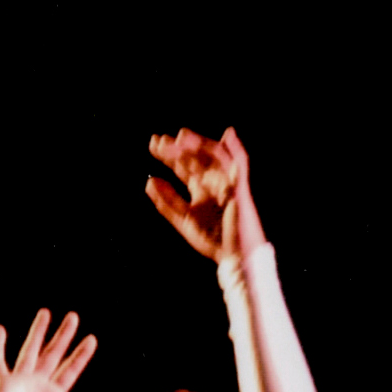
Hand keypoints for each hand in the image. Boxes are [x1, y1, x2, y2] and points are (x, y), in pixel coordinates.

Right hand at [0, 308, 104, 391]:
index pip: (71, 369)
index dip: (81, 355)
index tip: (92, 339)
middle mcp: (39, 383)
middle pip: (54, 353)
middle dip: (64, 335)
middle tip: (74, 317)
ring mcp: (22, 381)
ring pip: (31, 350)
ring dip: (38, 332)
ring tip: (45, 313)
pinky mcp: (5, 384)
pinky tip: (0, 330)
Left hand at [145, 126, 265, 262]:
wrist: (232, 256)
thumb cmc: (211, 239)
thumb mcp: (183, 219)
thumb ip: (167, 201)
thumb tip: (150, 181)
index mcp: (199, 188)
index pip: (182, 166)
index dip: (168, 155)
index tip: (153, 145)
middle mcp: (212, 181)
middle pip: (196, 158)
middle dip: (179, 147)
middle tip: (161, 140)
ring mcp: (226, 182)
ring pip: (213, 157)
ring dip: (200, 144)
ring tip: (182, 136)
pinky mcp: (240, 188)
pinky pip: (240, 165)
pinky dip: (236, 149)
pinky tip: (229, 135)